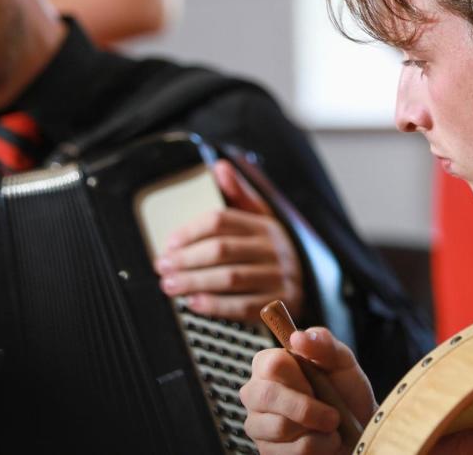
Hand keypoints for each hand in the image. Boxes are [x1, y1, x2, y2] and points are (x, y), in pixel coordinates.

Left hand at [157, 159, 302, 324]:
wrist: (309, 285)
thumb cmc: (270, 251)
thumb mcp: (260, 218)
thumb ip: (237, 194)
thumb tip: (219, 167)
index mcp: (265, 224)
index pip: (221, 220)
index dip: (189, 232)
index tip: (168, 244)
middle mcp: (274, 249)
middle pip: (222, 250)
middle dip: (186, 259)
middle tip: (163, 267)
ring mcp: (279, 277)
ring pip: (230, 278)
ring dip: (194, 282)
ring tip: (170, 285)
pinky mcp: (280, 305)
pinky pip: (244, 306)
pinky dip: (216, 306)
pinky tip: (194, 303)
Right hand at [241, 326, 375, 453]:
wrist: (359, 431)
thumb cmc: (346, 393)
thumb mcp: (342, 362)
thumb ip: (324, 343)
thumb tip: (298, 337)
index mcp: (269, 365)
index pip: (269, 363)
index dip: (298, 376)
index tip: (317, 382)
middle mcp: (256, 394)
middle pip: (266, 396)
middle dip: (307, 408)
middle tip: (333, 415)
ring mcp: (258, 426)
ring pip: (280, 427)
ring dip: (317, 430)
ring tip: (330, 427)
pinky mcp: (266, 452)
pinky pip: (290, 452)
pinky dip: (318, 448)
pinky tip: (323, 442)